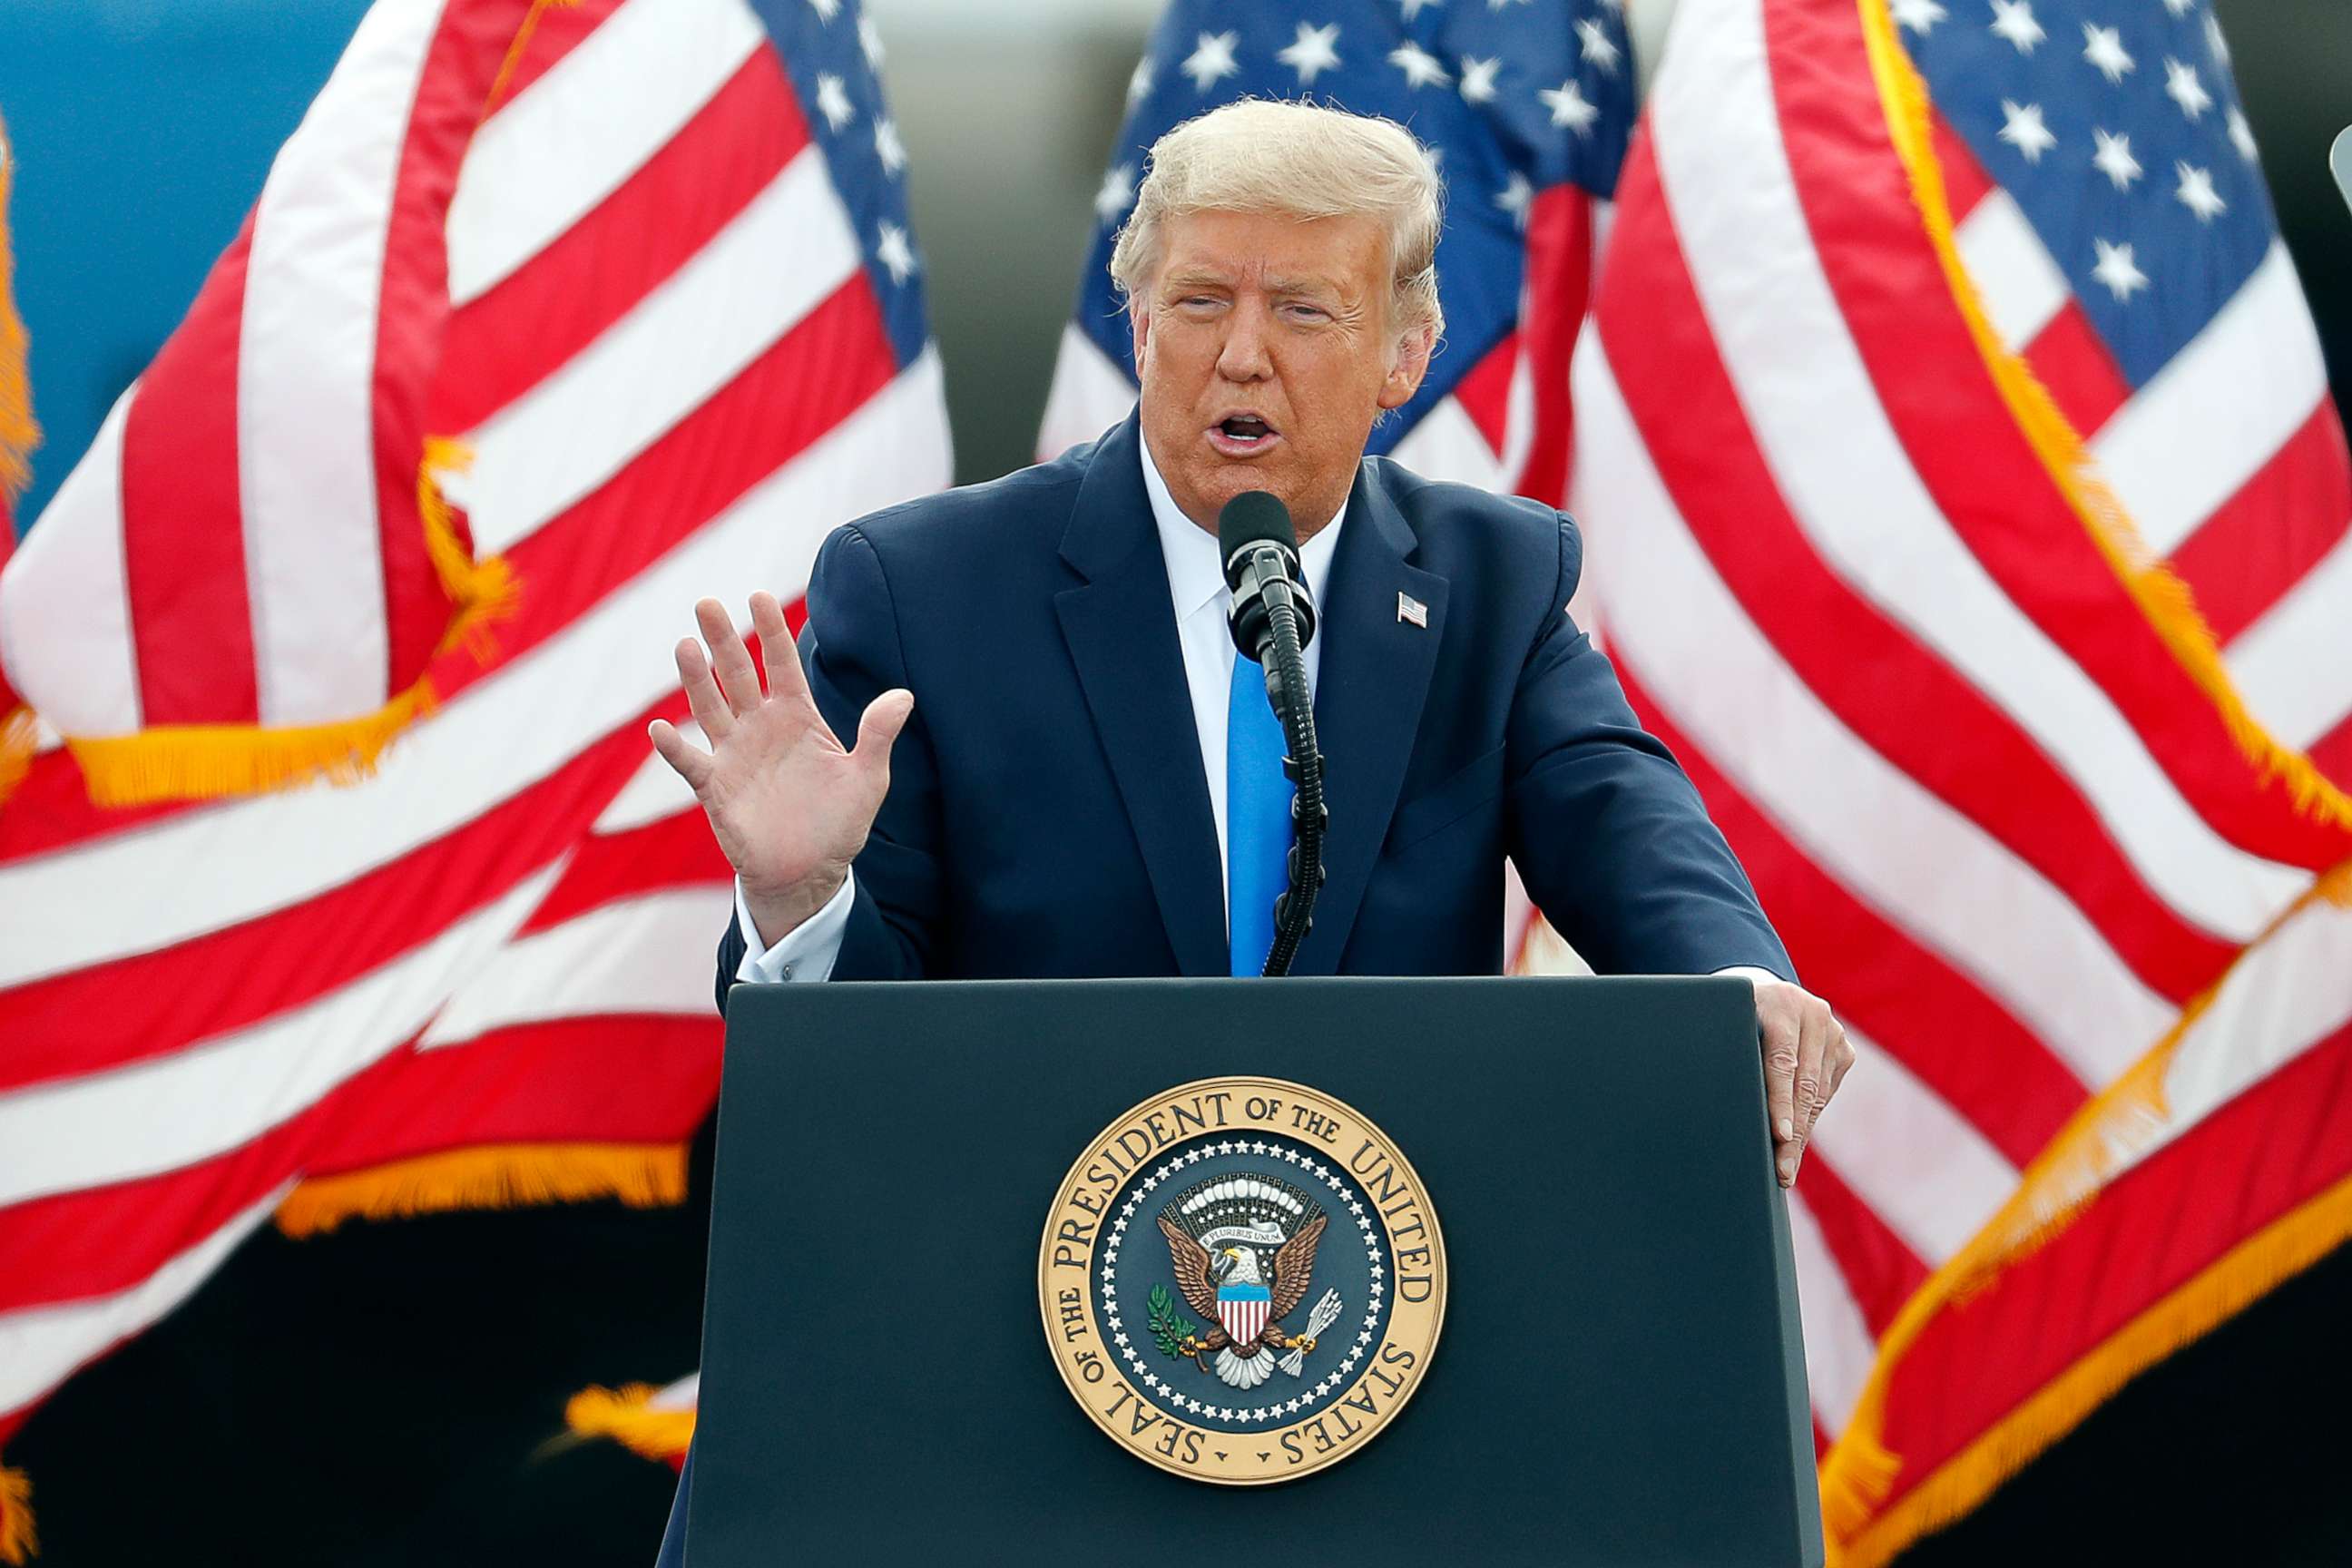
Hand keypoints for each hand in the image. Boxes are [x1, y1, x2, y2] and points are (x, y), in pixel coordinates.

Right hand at [647, 594, 912, 945]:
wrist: (810, 873)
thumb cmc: (838, 823)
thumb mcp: (867, 779)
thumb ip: (877, 736)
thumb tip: (905, 696)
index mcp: (797, 716)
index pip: (781, 664)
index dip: (770, 631)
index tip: (758, 596)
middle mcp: (760, 727)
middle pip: (738, 674)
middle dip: (723, 639)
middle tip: (707, 603)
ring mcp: (734, 755)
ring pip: (710, 707)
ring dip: (695, 679)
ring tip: (685, 646)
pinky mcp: (716, 788)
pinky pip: (691, 764)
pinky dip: (674, 748)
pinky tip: (660, 729)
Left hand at [1744, 976, 1854, 1187]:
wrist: (1765, 992)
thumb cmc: (1732, 1015)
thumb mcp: (1726, 1023)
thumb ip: (1729, 1051)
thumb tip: (1718, 1106)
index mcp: (1779, 1003)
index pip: (1782, 1062)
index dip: (1780, 1102)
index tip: (1780, 1135)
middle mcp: (1812, 1014)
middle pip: (1804, 1085)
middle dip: (1794, 1133)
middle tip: (1782, 1170)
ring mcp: (1833, 1031)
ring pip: (1818, 1093)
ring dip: (1802, 1132)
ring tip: (1787, 1166)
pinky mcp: (1843, 1049)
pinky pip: (1826, 1091)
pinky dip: (1811, 1117)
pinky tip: (1797, 1142)